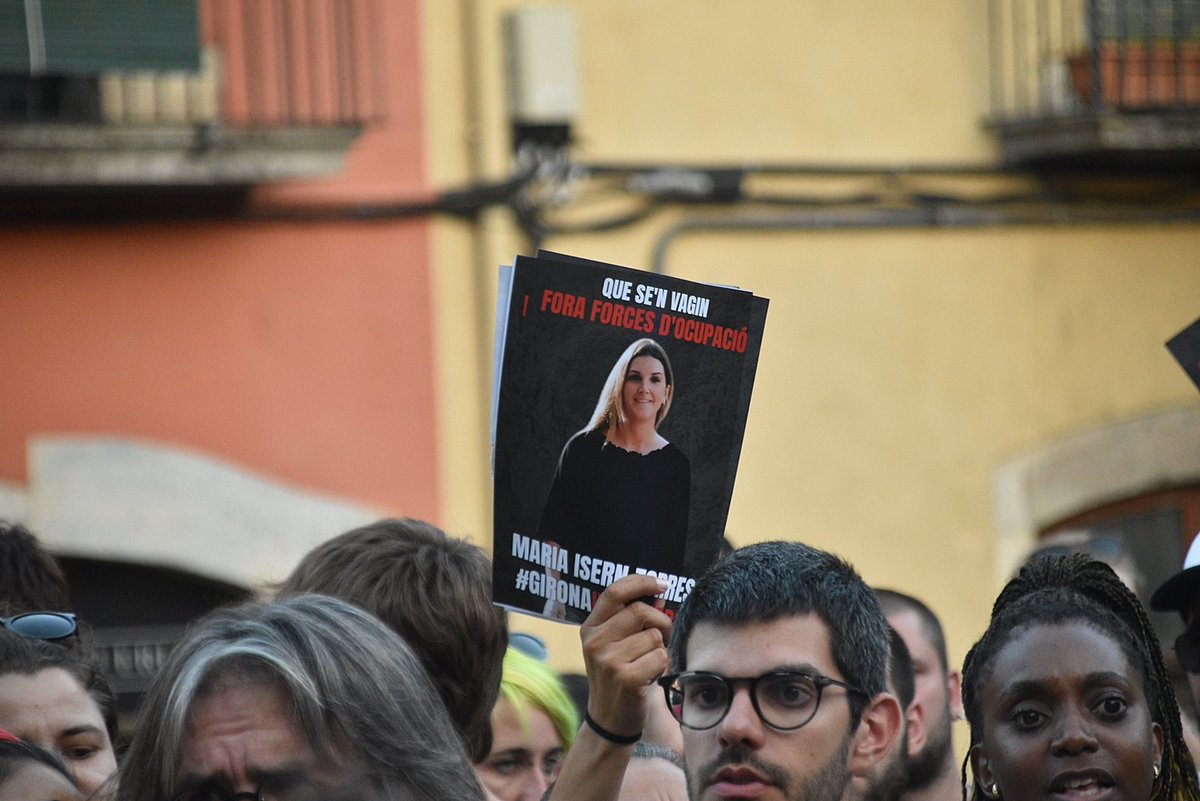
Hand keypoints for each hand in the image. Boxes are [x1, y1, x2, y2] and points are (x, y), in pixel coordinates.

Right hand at [580, 573, 672, 737]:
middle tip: (664, 636)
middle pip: (640, 611)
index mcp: (590, 628)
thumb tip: (658, 592)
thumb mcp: (611, 645)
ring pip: (654, 636)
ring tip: (647, 664)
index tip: (661, 585)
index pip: (614, 592)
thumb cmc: (618, 676)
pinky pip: (660, 657)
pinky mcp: (626, 678)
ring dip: (660, 649)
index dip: (641, 582)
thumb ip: (626, 619)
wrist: (609, 720)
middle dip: (661, 622)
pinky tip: (648, 677)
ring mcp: (608, 660)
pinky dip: (662, 666)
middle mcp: (595, 642)